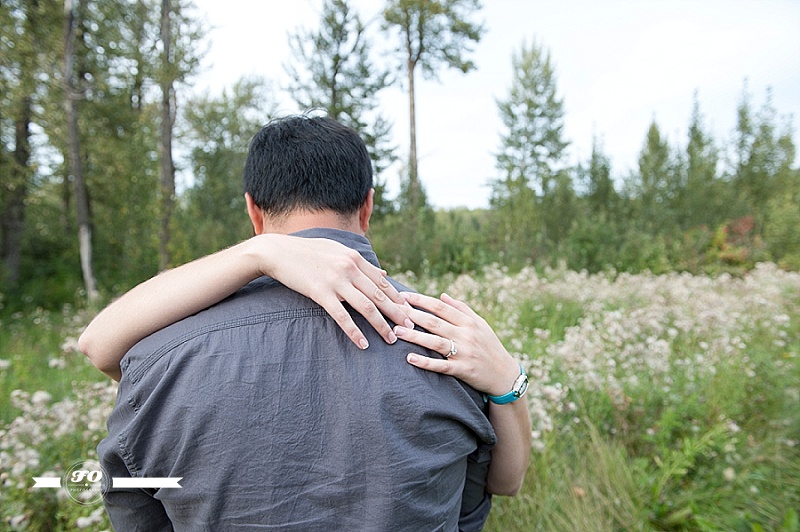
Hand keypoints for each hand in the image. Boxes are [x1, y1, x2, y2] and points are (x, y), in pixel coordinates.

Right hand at [252, 235, 412, 348]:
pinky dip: (354, 332)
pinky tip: (363, 344)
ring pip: (366, 307)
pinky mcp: (321, 293)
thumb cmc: (308, 251)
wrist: (278, 251)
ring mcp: (336, 281)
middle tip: (411, 328)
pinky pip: (342, 316)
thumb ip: (361, 263)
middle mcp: (349, 268)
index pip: (382, 282)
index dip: (397, 298)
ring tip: (391, 338)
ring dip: (381, 325)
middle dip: (397, 313)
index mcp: (354, 258)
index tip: (409, 311)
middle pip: (379, 295)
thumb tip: (383, 274)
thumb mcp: (337, 250)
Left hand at [393, 292, 520, 395]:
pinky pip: (441, 366)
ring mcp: (464, 353)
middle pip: (435, 322)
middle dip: (412, 315)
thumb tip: (441, 296)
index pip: (441, 307)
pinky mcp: (462, 370)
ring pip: (435, 342)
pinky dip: (425, 362)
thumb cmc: (490, 346)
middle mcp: (466, 335)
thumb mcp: (480, 324)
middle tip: (393, 310)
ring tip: (396, 331)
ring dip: (414, 336)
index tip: (403, 296)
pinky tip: (409, 358)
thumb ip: (461, 309)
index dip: (421, 301)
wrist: (504, 375)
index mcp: (468, 322)